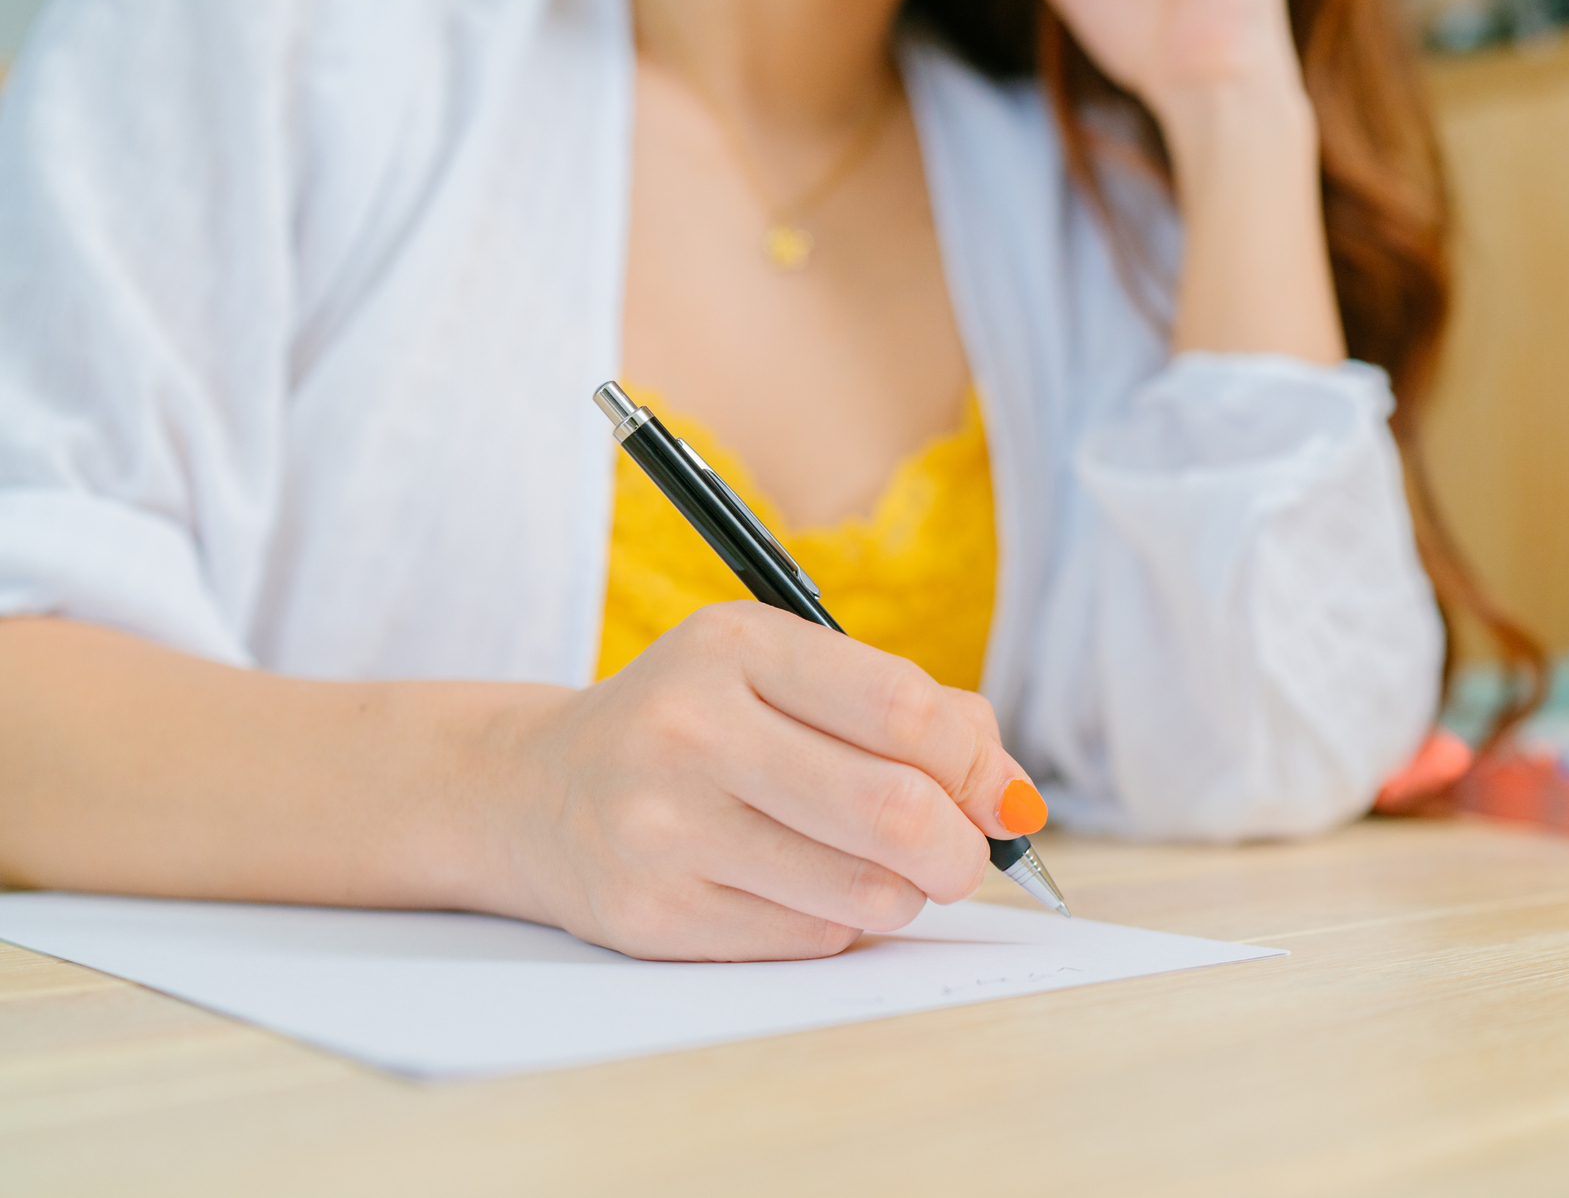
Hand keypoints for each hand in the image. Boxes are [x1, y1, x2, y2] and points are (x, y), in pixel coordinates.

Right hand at [488, 602, 1043, 960]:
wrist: (540, 791)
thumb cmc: (701, 726)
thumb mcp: (787, 675)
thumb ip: (913, 713)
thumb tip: (1013, 796)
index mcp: (737, 644)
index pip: (906, 710)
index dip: (979, 766)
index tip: (999, 796)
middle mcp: (691, 728)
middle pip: (894, 809)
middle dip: (959, 848)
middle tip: (961, 856)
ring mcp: (664, 827)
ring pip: (863, 891)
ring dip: (904, 894)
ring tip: (882, 871)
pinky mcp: (653, 915)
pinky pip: (810, 940)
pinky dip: (840, 925)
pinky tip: (807, 891)